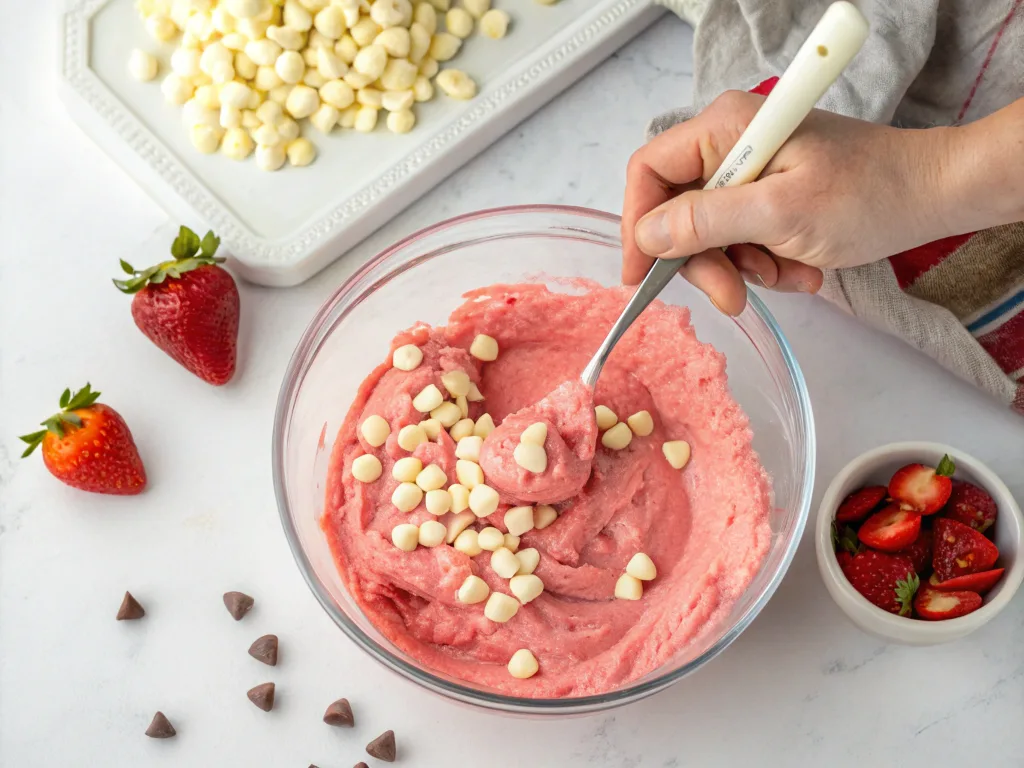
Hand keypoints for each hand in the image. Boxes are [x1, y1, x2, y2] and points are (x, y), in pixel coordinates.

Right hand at [622, 90, 949, 314]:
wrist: (933, 195)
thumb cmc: (869, 194)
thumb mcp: (779, 214)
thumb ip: (705, 222)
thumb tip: (646, 235)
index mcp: (725, 129)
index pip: (649, 172)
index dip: (638, 225)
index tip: (642, 275)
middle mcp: (730, 143)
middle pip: (678, 211)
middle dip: (706, 260)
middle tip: (733, 295)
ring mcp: (750, 168)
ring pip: (710, 233)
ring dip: (742, 267)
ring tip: (788, 275)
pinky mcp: (769, 192)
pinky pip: (742, 237)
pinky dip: (765, 262)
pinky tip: (800, 269)